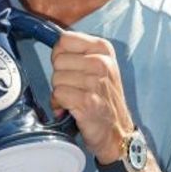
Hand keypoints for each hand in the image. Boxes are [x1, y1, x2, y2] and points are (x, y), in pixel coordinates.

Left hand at [51, 31, 133, 162]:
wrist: (117, 131)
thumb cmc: (103, 98)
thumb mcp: (98, 66)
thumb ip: (77, 52)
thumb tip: (53, 45)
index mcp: (103, 48)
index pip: (64, 40)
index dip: (60, 56)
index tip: (70, 69)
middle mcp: (102, 62)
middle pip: (58, 60)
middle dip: (60, 77)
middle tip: (74, 88)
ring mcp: (96, 81)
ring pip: (56, 78)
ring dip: (60, 93)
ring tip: (75, 100)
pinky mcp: (88, 101)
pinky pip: (58, 94)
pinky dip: (60, 104)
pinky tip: (73, 109)